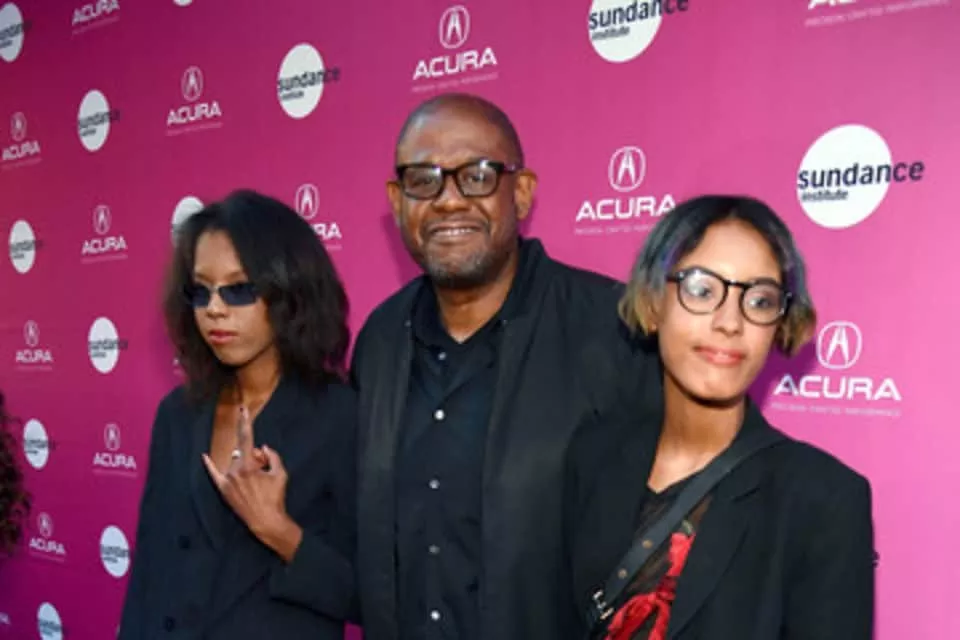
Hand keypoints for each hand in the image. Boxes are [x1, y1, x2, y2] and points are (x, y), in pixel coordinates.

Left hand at [202, 407, 302, 561]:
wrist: (266, 521)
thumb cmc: (275, 497)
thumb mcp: (280, 473)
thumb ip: (273, 456)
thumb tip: (263, 448)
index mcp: (247, 465)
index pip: (246, 438)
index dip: (245, 422)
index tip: (242, 409)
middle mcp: (234, 471)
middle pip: (244, 453)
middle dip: (255, 457)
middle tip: (265, 470)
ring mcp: (227, 481)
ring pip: (235, 463)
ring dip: (246, 465)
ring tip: (257, 483)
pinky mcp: (223, 490)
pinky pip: (214, 474)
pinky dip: (210, 465)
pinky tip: (204, 456)